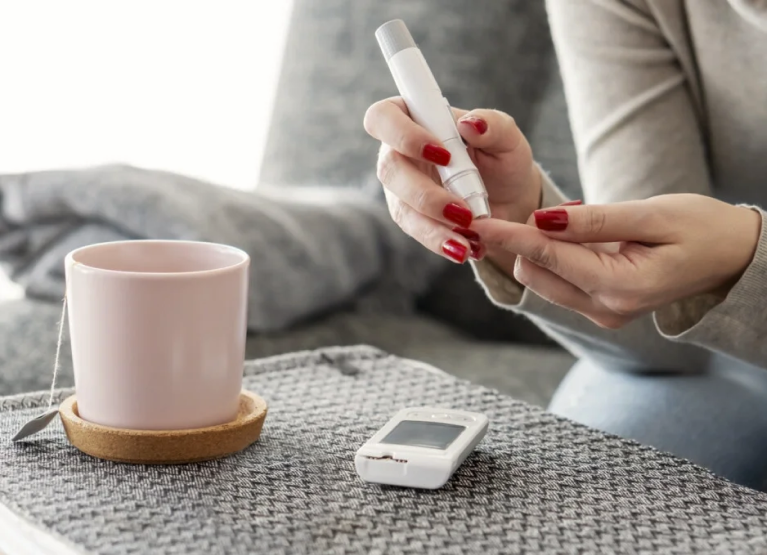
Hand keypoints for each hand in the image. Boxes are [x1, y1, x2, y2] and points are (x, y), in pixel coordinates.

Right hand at [363, 97, 539, 263]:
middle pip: (389, 169)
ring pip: (401, 207)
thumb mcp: (508, 138)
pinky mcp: (410, 216)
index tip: (443, 154)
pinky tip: (466, 248)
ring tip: (468, 241)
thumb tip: (470, 123)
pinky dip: (441, 241)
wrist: (509, 199)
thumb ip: (493, 125)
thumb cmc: (502, 158)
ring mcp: (400, 188)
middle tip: (462, 210)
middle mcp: (399, 152)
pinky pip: (417, 231)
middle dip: (424, 193)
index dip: (403, 135)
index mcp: (415, 118)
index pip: (384, 117)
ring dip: (433, 226)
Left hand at [471, 194, 761, 328]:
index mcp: (620, 286)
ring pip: (544, 280)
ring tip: (566, 221)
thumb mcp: (652, 215)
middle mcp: (606, 308)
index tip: (477, 221)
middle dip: (524, 241)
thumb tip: (542, 220)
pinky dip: (555, 258)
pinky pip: (561, 283)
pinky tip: (572, 237)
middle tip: (540, 210)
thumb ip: (595, 221)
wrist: (732, 257)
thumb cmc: (702, 228)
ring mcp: (604, 313)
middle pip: (536, 273)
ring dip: (539, 249)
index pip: (548, 256)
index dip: (509, 236)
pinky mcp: (602, 309)